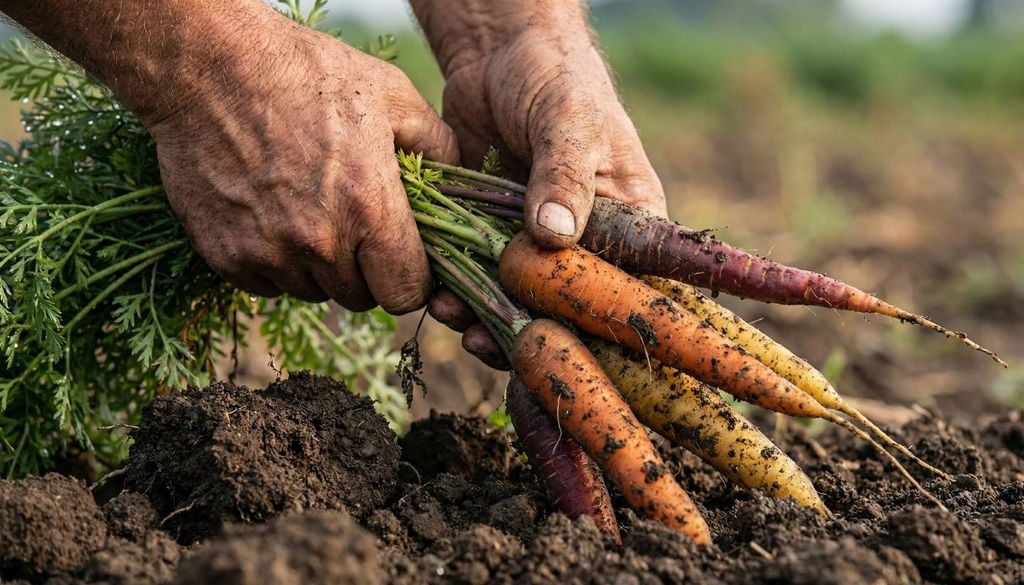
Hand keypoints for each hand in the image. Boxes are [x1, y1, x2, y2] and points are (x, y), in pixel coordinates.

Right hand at [147, 11, 457, 311]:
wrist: (208, 66)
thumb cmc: (307, 75)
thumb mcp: (392, 96)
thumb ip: (438, 147)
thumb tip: (456, 188)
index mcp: (369, 208)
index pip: (406, 294)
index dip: (410, 280)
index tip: (402, 258)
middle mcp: (319, 242)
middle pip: (360, 299)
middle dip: (366, 272)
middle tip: (355, 228)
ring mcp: (268, 253)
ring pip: (313, 293)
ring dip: (320, 269)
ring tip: (311, 212)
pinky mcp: (226, 256)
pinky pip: (267, 285)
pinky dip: (276, 263)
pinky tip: (274, 215)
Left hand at [414, 2, 666, 367]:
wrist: (498, 50)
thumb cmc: (557, 76)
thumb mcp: (570, 119)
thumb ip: (565, 176)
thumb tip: (555, 236)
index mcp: (627, 219)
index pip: (627, 286)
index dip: (600, 324)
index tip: (566, 348)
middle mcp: (585, 240)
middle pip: (568, 307)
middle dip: (534, 332)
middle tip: (496, 346)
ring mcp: (534, 241)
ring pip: (518, 299)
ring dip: (488, 320)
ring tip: (457, 320)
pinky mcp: (490, 233)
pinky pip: (479, 276)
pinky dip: (461, 292)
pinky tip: (441, 299)